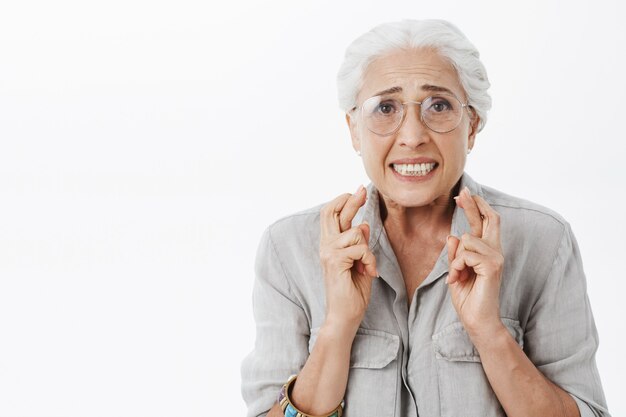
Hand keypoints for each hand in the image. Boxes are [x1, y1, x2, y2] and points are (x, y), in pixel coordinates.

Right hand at [319, 185, 377, 333]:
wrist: (344, 316)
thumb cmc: (352, 292)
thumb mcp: (360, 263)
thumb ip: (359, 244)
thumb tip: (363, 224)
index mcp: (330, 244)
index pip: (332, 214)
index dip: (344, 201)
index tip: (358, 192)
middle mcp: (326, 245)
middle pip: (333, 212)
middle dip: (351, 199)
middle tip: (363, 189)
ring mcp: (328, 252)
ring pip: (355, 232)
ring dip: (368, 250)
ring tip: (367, 267)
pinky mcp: (334, 261)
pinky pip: (360, 249)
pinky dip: (369, 260)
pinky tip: (368, 273)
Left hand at [446, 187, 503, 336]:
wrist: (477, 321)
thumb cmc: (468, 298)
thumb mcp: (456, 272)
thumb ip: (456, 254)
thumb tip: (454, 235)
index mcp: (487, 252)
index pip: (484, 223)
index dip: (475, 207)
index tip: (463, 194)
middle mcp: (495, 251)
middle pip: (489, 219)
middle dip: (473, 204)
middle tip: (461, 193)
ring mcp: (497, 258)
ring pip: (468, 239)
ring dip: (455, 258)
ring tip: (457, 275)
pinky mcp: (493, 266)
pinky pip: (466, 254)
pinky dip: (457, 266)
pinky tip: (459, 278)